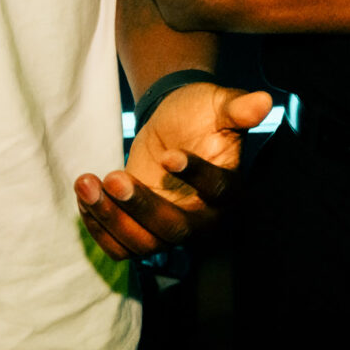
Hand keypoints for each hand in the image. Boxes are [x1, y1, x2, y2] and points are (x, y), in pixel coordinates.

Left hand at [74, 82, 272, 260]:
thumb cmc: (202, 114)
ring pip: (142, 245)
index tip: (168, 155)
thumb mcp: (219, 103)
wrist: (177, 125)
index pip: (217, 191)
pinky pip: (121, 248)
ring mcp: (170, 229)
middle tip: (114, 177)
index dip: (194, 176)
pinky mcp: (143, 231)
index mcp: (229, 188)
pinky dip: (99, 229)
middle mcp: (203, 218)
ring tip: (86, 183)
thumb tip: (264, 100)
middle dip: (141, 207)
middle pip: (175, 230)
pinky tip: (85, 197)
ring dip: (110, 219)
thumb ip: (238, 106)